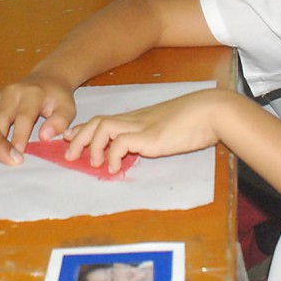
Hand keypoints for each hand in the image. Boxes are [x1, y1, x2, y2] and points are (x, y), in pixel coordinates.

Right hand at [0, 73, 77, 150]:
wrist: (47, 78)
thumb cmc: (57, 98)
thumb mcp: (67, 108)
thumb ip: (60, 122)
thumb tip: (44, 137)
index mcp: (32, 94)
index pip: (24, 117)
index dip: (19, 136)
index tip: (17, 155)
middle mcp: (13, 92)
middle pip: (1, 117)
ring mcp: (0, 94)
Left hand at [63, 88, 225, 173]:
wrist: (212, 111)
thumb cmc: (196, 120)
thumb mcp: (168, 129)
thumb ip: (154, 135)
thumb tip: (146, 146)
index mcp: (138, 118)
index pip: (104, 120)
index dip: (84, 129)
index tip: (69, 136)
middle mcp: (135, 120)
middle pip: (97, 121)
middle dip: (78, 137)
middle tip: (68, 154)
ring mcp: (141, 126)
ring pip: (103, 127)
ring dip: (91, 145)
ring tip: (91, 164)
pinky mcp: (150, 137)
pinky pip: (121, 143)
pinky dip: (112, 155)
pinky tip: (113, 168)